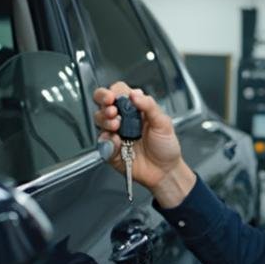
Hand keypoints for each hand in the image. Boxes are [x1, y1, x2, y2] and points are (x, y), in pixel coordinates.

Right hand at [93, 82, 195, 206]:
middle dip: (103, 101)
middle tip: (112, 109)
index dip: (114, 91)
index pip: (119, 91)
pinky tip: (116, 142)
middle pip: (102, 101)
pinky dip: (107, 140)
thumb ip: (150, 106)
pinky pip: (101, 141)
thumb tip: (135, 94)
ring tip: (117, 126)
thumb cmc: (166, 146)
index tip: (114, 97)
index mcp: (135, 108)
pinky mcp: (110, 148)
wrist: (164, 171)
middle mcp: (122, 118)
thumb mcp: (163, 123)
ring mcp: (114, 132)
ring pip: (99, 119)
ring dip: (105, 120)